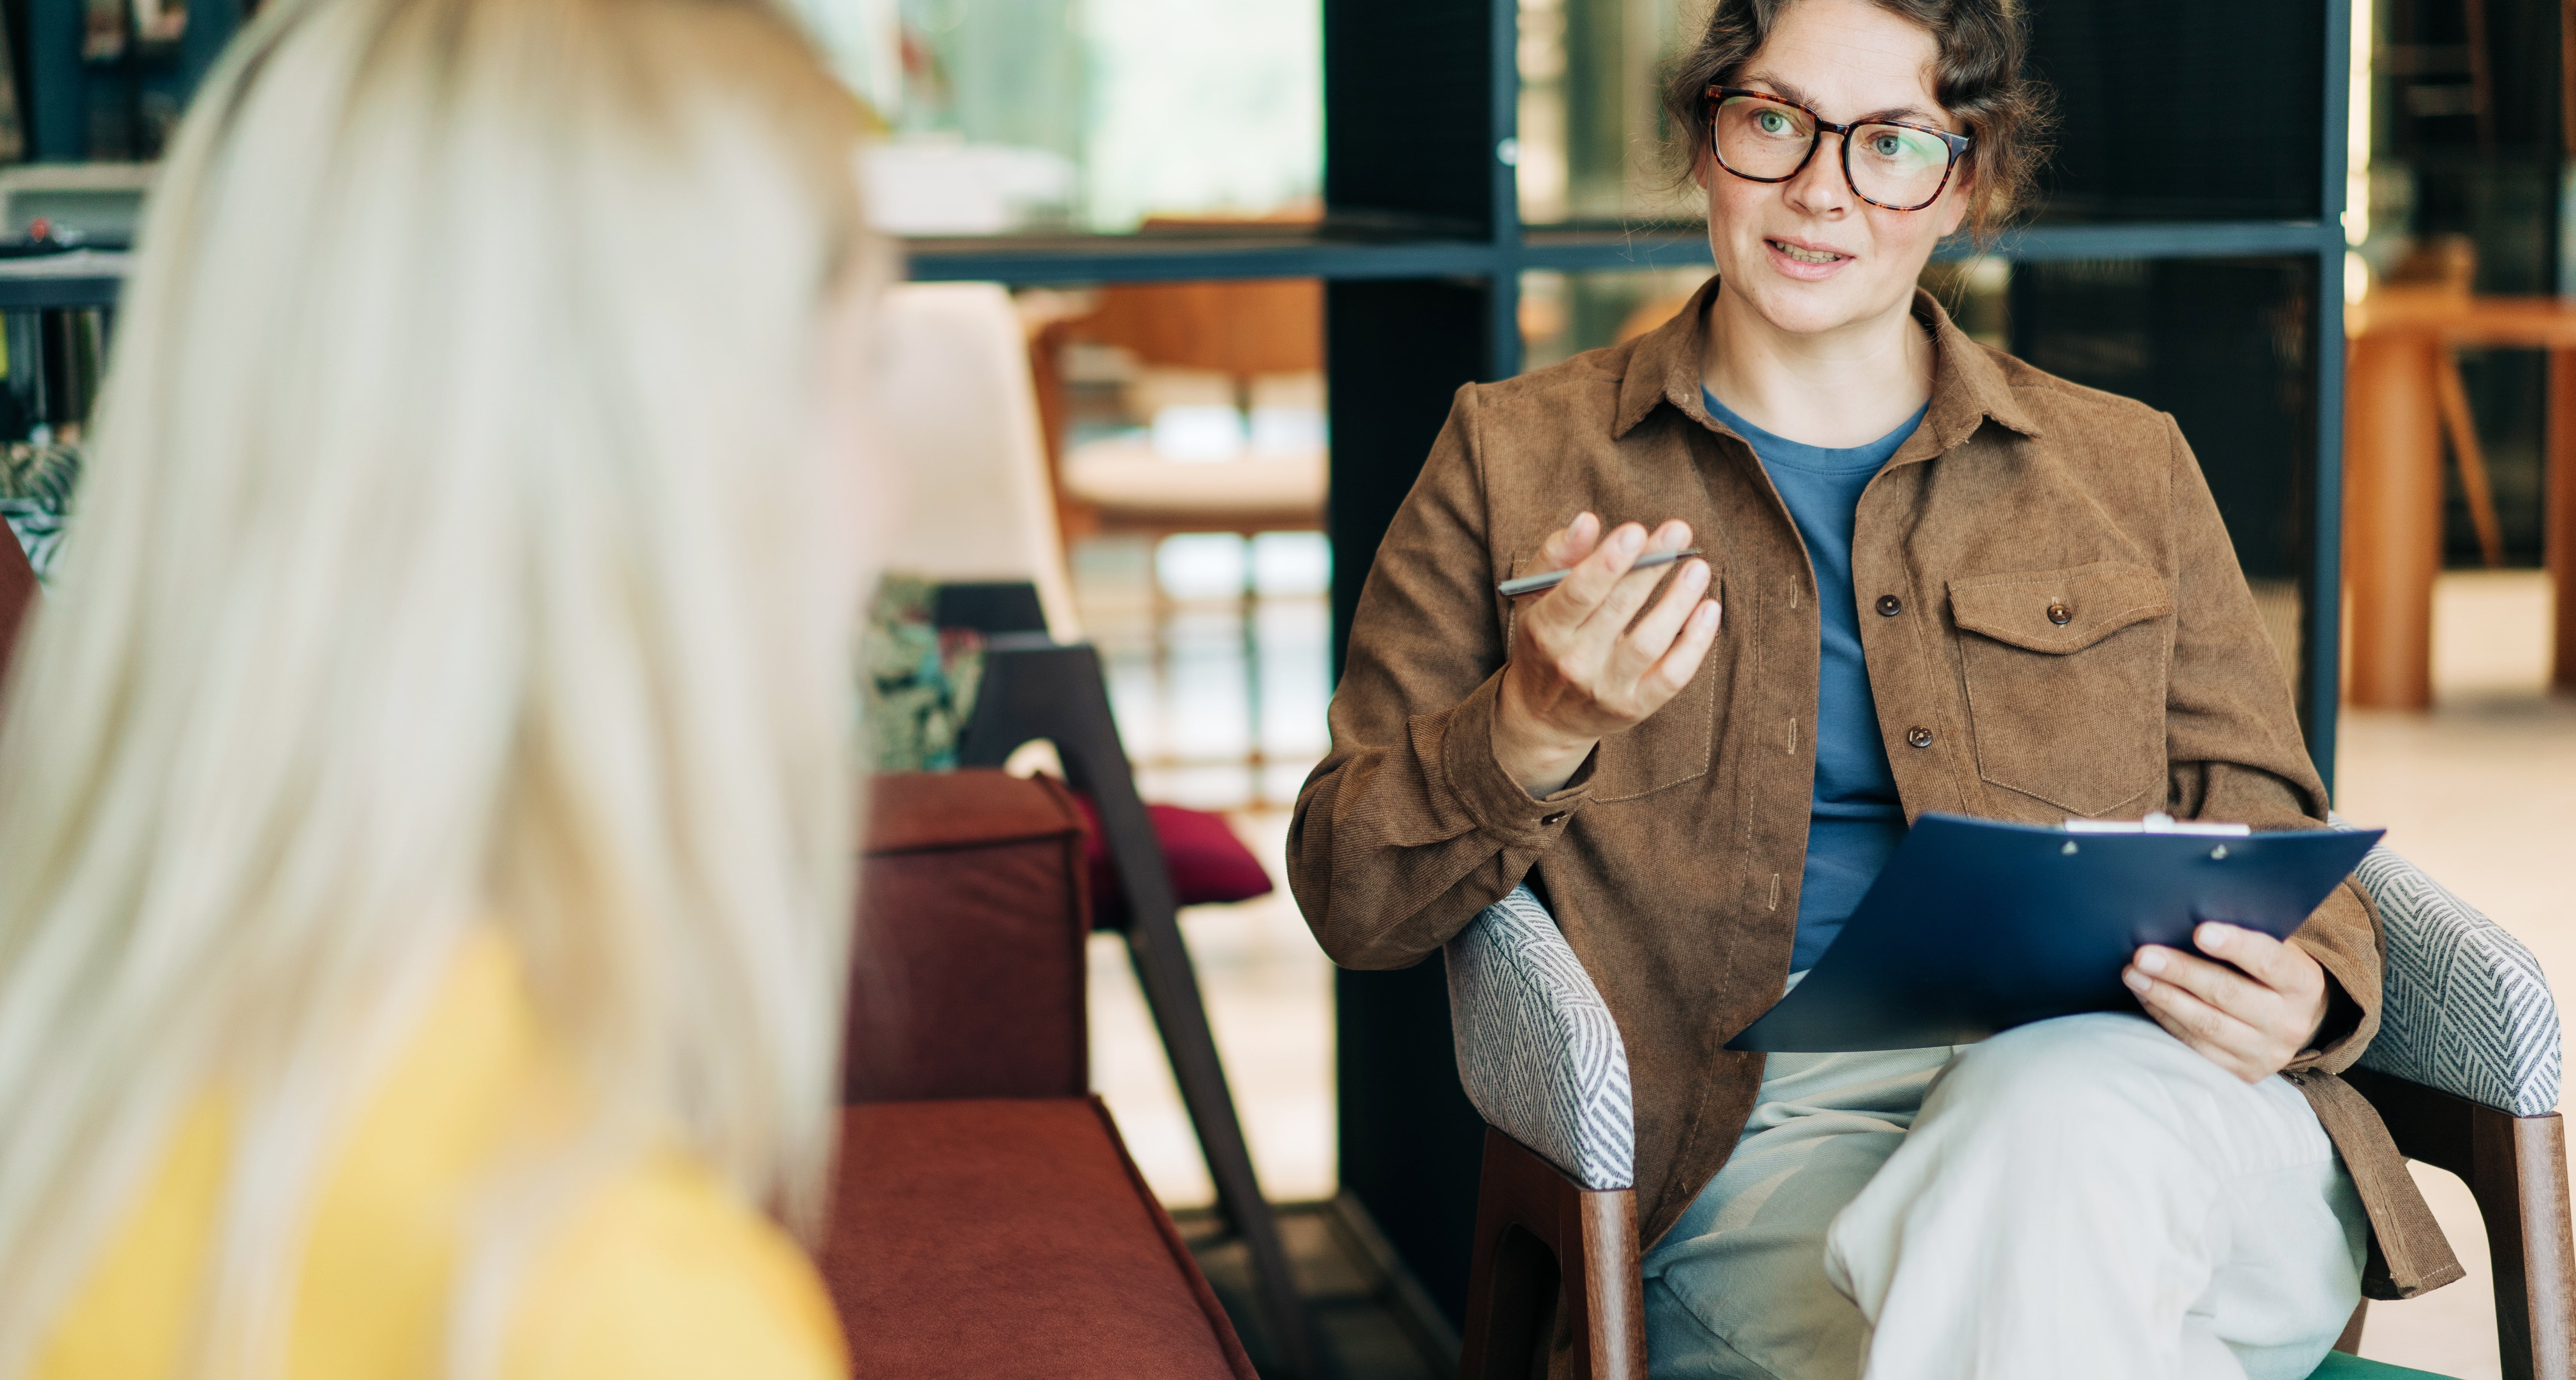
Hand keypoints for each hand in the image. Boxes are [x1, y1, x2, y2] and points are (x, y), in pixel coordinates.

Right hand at [1493, 512, 1720, 796]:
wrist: (1542, 715)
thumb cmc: (1544, 640)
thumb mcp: (1535, 597)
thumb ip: (1557, 556)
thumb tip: (1587, 520)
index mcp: (1545, 629)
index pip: (1577, 594)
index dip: (1607, 562)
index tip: (1635, 530)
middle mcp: (1573, 661)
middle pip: (1618, 610)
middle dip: (1651, 567)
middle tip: (1678, 531)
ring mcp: (1605, 688)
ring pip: (1649, 643)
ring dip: (1677, 602)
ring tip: (1698, 567)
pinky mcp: (1634, 707)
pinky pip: (1672, 676)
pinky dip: (1695, 643)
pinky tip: (1709, 609)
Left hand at [2123, 922, 2328, 1082]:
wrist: (2292, 1022)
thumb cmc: (2270, 973)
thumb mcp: (2275, 952)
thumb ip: (2244, 938)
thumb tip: (2187, 917)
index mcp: (2303, 983)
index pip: (2269, 961)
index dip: (2235, 945)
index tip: (2199, 931)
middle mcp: (2289, 1022)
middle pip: (2228, 993)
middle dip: (2181, 972)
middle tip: (2143, 955)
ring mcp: (2266, 1051)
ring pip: (2206, 1023)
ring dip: (2163, 996)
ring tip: (2133, 974)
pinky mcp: (2242, 1072)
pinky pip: (2196, 1045)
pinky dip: (2166, 1018)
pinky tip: (2146, 997)